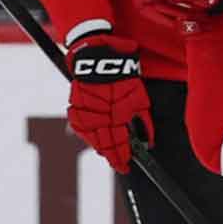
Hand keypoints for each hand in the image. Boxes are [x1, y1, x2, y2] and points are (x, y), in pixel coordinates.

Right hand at [66, 34, 152, 172]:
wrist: (99, 56)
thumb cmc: (124, 76)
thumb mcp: (141, 99)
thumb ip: (144, 123)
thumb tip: (148, 142)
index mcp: (116, 115)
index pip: (119, 144)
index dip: (122, 158)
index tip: (126, 167)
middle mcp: (98, 116)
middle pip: (104, 145)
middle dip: (113, 156)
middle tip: (119, 163)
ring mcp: (84, 112)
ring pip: (90, 139)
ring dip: (100, 147)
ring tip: (109, 153)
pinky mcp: (74, 106)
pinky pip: (79, 128)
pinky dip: (88, 135)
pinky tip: (95, 139)